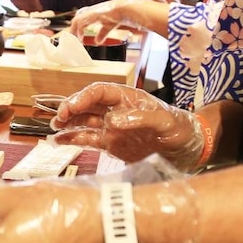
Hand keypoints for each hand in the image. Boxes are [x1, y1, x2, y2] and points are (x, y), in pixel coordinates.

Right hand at [51, 82, 203, 170]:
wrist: (188, 150)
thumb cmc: (180, 128)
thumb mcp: (165, 121)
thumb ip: (140, 118)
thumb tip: (112, 121)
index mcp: (127, 98)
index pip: (100, 92)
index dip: (84, 97)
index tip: (72, 106)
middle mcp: (116, 111)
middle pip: (87, 105)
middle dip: (71, 108)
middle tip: (59, 117)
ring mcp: (112, 128)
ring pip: (84, 121)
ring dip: (68, 122)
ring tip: (54, 127)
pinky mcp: (111, 144)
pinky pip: (88, 139)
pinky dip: (73, 139)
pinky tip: (59, 141)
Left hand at [70, 0, 145, 41]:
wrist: (124, 9)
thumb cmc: (117, 16)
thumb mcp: (108, 27)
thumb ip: (102, 34)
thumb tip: (97, 42)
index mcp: (93, 13)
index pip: (80, 18)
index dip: (77, 27)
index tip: (77, 36)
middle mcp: (90, 12)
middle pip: (76, 19)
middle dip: (73, 29)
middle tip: (73, 39)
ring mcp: (90, 13)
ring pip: (76, 21)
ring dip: (74, 30)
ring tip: (75, 39)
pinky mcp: (91, 15)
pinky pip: (80, 23)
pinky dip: (79, 31)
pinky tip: (81, 37)